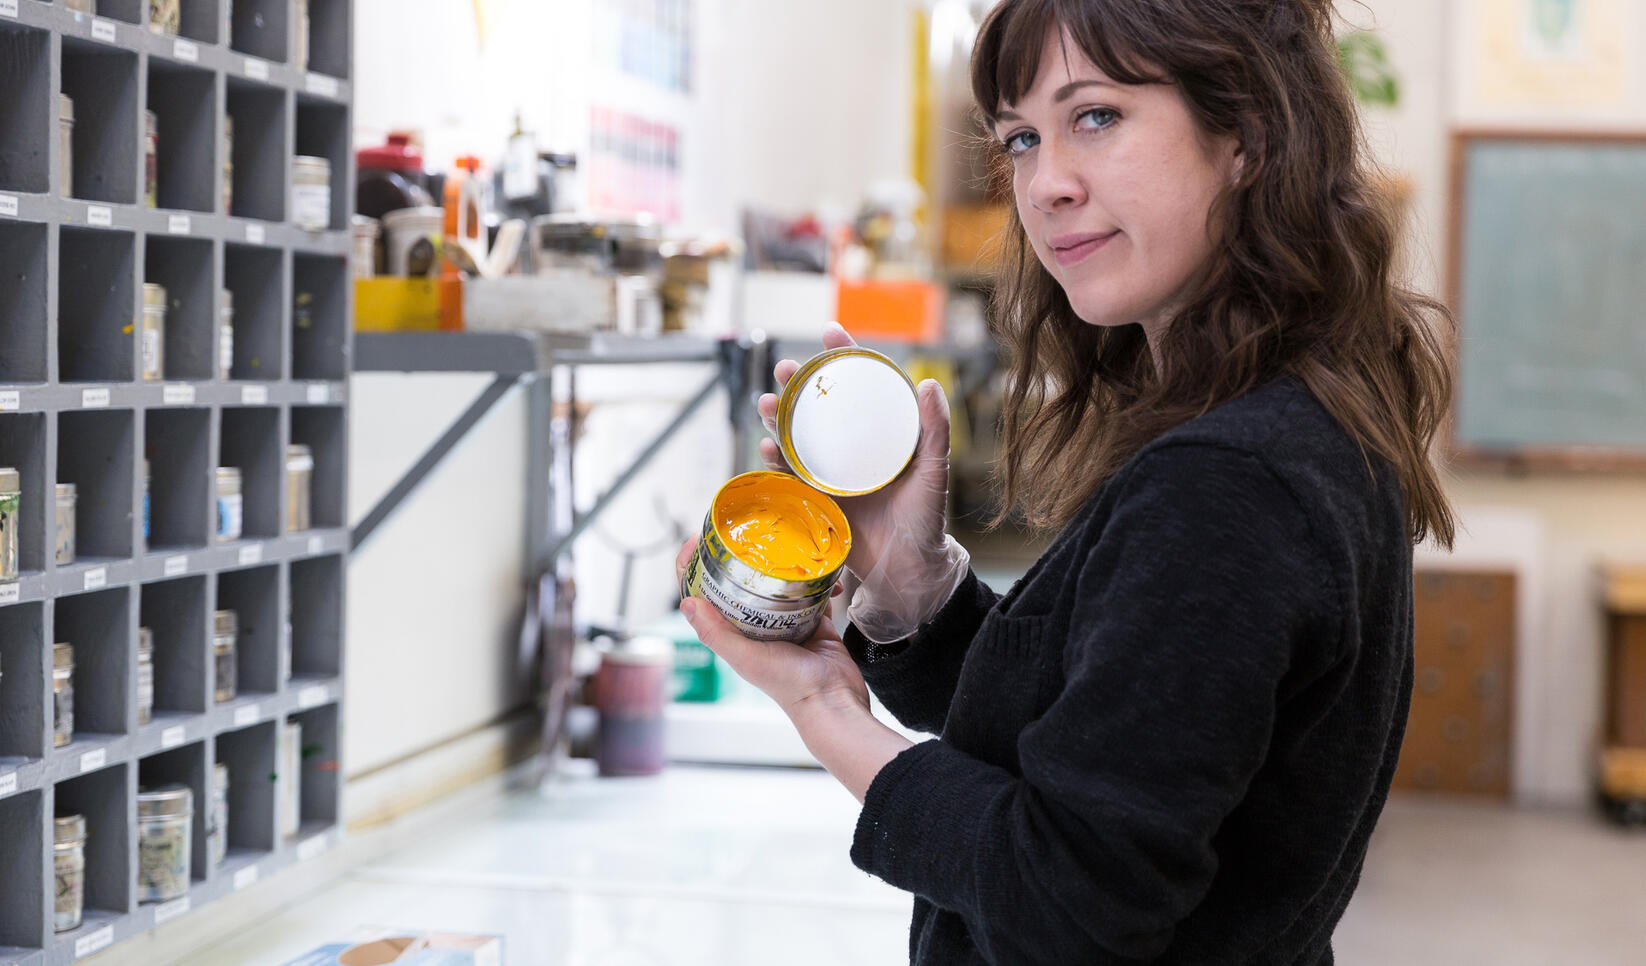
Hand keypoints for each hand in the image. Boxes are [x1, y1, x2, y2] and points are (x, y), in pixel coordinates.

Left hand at [676, 536, 911, 801]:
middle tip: (743, 531)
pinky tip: (826, 575)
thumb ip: (717, 633)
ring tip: (788, 547)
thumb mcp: (746, 658)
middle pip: (738, 583)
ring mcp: (785, 623)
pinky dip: (818, 581)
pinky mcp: (814, 621)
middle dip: (738, 557)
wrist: (834, 701)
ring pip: (776, 584)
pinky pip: (812, 593)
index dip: (693, 567)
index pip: (703, 594)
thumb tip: (687, 602)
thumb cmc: (790, 686)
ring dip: (782, 566)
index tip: (696, 540)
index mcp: (734, 634)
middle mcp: (756, 627)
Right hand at [756, 323, 969, 642]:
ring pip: (795, 434)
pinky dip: (773, 459)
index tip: (829, 331)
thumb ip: (934, 431)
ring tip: (766, 403)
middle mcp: (851, 447)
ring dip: (776, 416)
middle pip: (818, 404)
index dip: (843, 355)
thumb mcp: (934, 473)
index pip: (860, 384)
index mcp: (879, 433)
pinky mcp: (813, 498)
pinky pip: (788, 473)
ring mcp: (829, 471)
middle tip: (787, 368)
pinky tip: (766, 449)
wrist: (906, 572)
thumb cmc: (926, 521)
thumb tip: (927, 384)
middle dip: (797, 382)